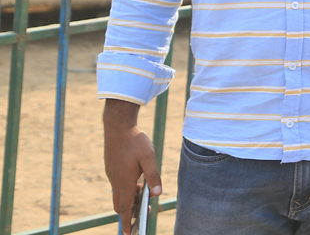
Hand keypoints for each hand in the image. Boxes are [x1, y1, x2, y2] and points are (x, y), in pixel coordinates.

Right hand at [103, 99, 160, 234]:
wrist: (117, 126)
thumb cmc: (135, 141)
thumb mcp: (149, 157)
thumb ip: (153, 176)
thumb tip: (157, 195)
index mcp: (125, 181)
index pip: (124, 208)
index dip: (127, 222)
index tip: (129, 233)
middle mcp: (116, 180)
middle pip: (120, 204)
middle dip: (127, 214)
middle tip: (138, 220)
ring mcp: (112, 174)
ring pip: (119, 194)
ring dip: (128, 200)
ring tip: (142, 200)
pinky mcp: (112, 168)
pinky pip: (118, 184)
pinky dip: (126, 189)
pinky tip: (137, 183)